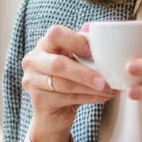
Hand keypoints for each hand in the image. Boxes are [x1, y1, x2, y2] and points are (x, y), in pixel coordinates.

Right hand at [21, 24, 114, 141]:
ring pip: (64, 84)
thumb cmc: (68, 79)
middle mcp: (33, 60)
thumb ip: (84, 46)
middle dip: (84, 73)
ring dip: (90, 88)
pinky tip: (103, 97)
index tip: (91, 51)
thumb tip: (96, 29)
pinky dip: (88, 98)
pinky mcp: (38, 100)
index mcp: (45, 44)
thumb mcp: (76, 60)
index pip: (55, 34)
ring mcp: (32, 81)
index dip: (75, 41)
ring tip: (109, 89)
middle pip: (58, 64)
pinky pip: (66, 98)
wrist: (54, 112)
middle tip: (105, 81)